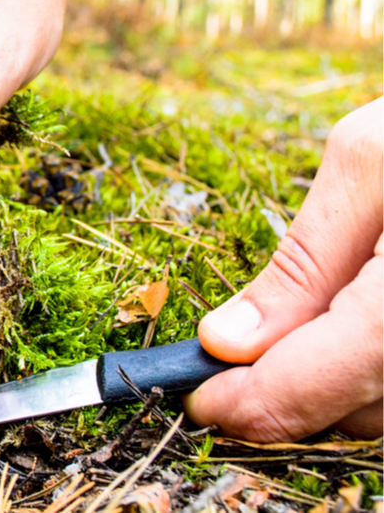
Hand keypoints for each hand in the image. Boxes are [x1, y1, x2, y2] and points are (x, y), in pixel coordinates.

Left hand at [185, 98, 382, 441]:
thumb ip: (302, 262)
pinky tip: (347, 317)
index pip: (324, 382)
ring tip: (300, 323)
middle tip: (236, 355)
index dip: (254, 404)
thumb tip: (228, 339)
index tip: (201, 397)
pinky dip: (366, 365)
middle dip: (286, 388)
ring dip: (330, 380)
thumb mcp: (369, 163)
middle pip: (357, 407)